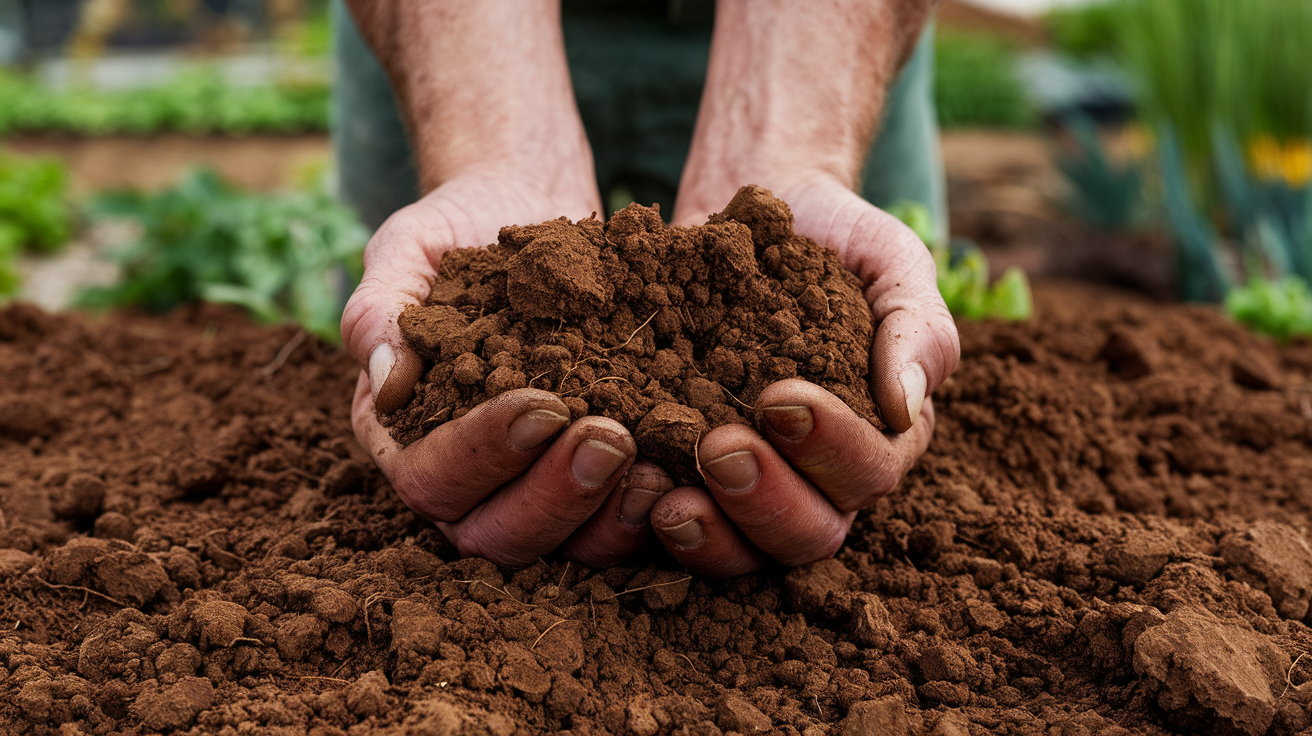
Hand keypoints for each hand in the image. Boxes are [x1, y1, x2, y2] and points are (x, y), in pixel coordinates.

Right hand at [343, 174, 671, 566]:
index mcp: (405, 436)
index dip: (485, 453)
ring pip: (559, 548)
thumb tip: (387, 380)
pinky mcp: (591, 484)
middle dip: (555, 495)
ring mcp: (530, 489)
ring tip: (652, 468)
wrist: (531, 211)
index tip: (544, 403)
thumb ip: (380, 308)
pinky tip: (681, 475)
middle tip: (610, 439)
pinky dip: (646, 514)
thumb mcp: (409, 250)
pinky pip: (614, 528)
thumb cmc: (459, 232)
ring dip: (605, 518)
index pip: (431, 478)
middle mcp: (465, 481)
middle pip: (494, 534)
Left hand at [654, 174, 960, 575]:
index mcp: (880, 437)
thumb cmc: (830, 237)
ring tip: (670, 498)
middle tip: (720, 447)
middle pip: (810, 533)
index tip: (781, 398)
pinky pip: (676, 525)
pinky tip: (628, 492)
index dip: (831, 449)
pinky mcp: (685, 476)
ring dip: (712, 534)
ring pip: (744, 550)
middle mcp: (818, 478)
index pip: (869, 473)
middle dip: (767, 500)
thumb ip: (918, 326)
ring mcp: (749, 484)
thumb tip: (905, 408)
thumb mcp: (889, 261)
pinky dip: (649, 521)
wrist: (742, 209)